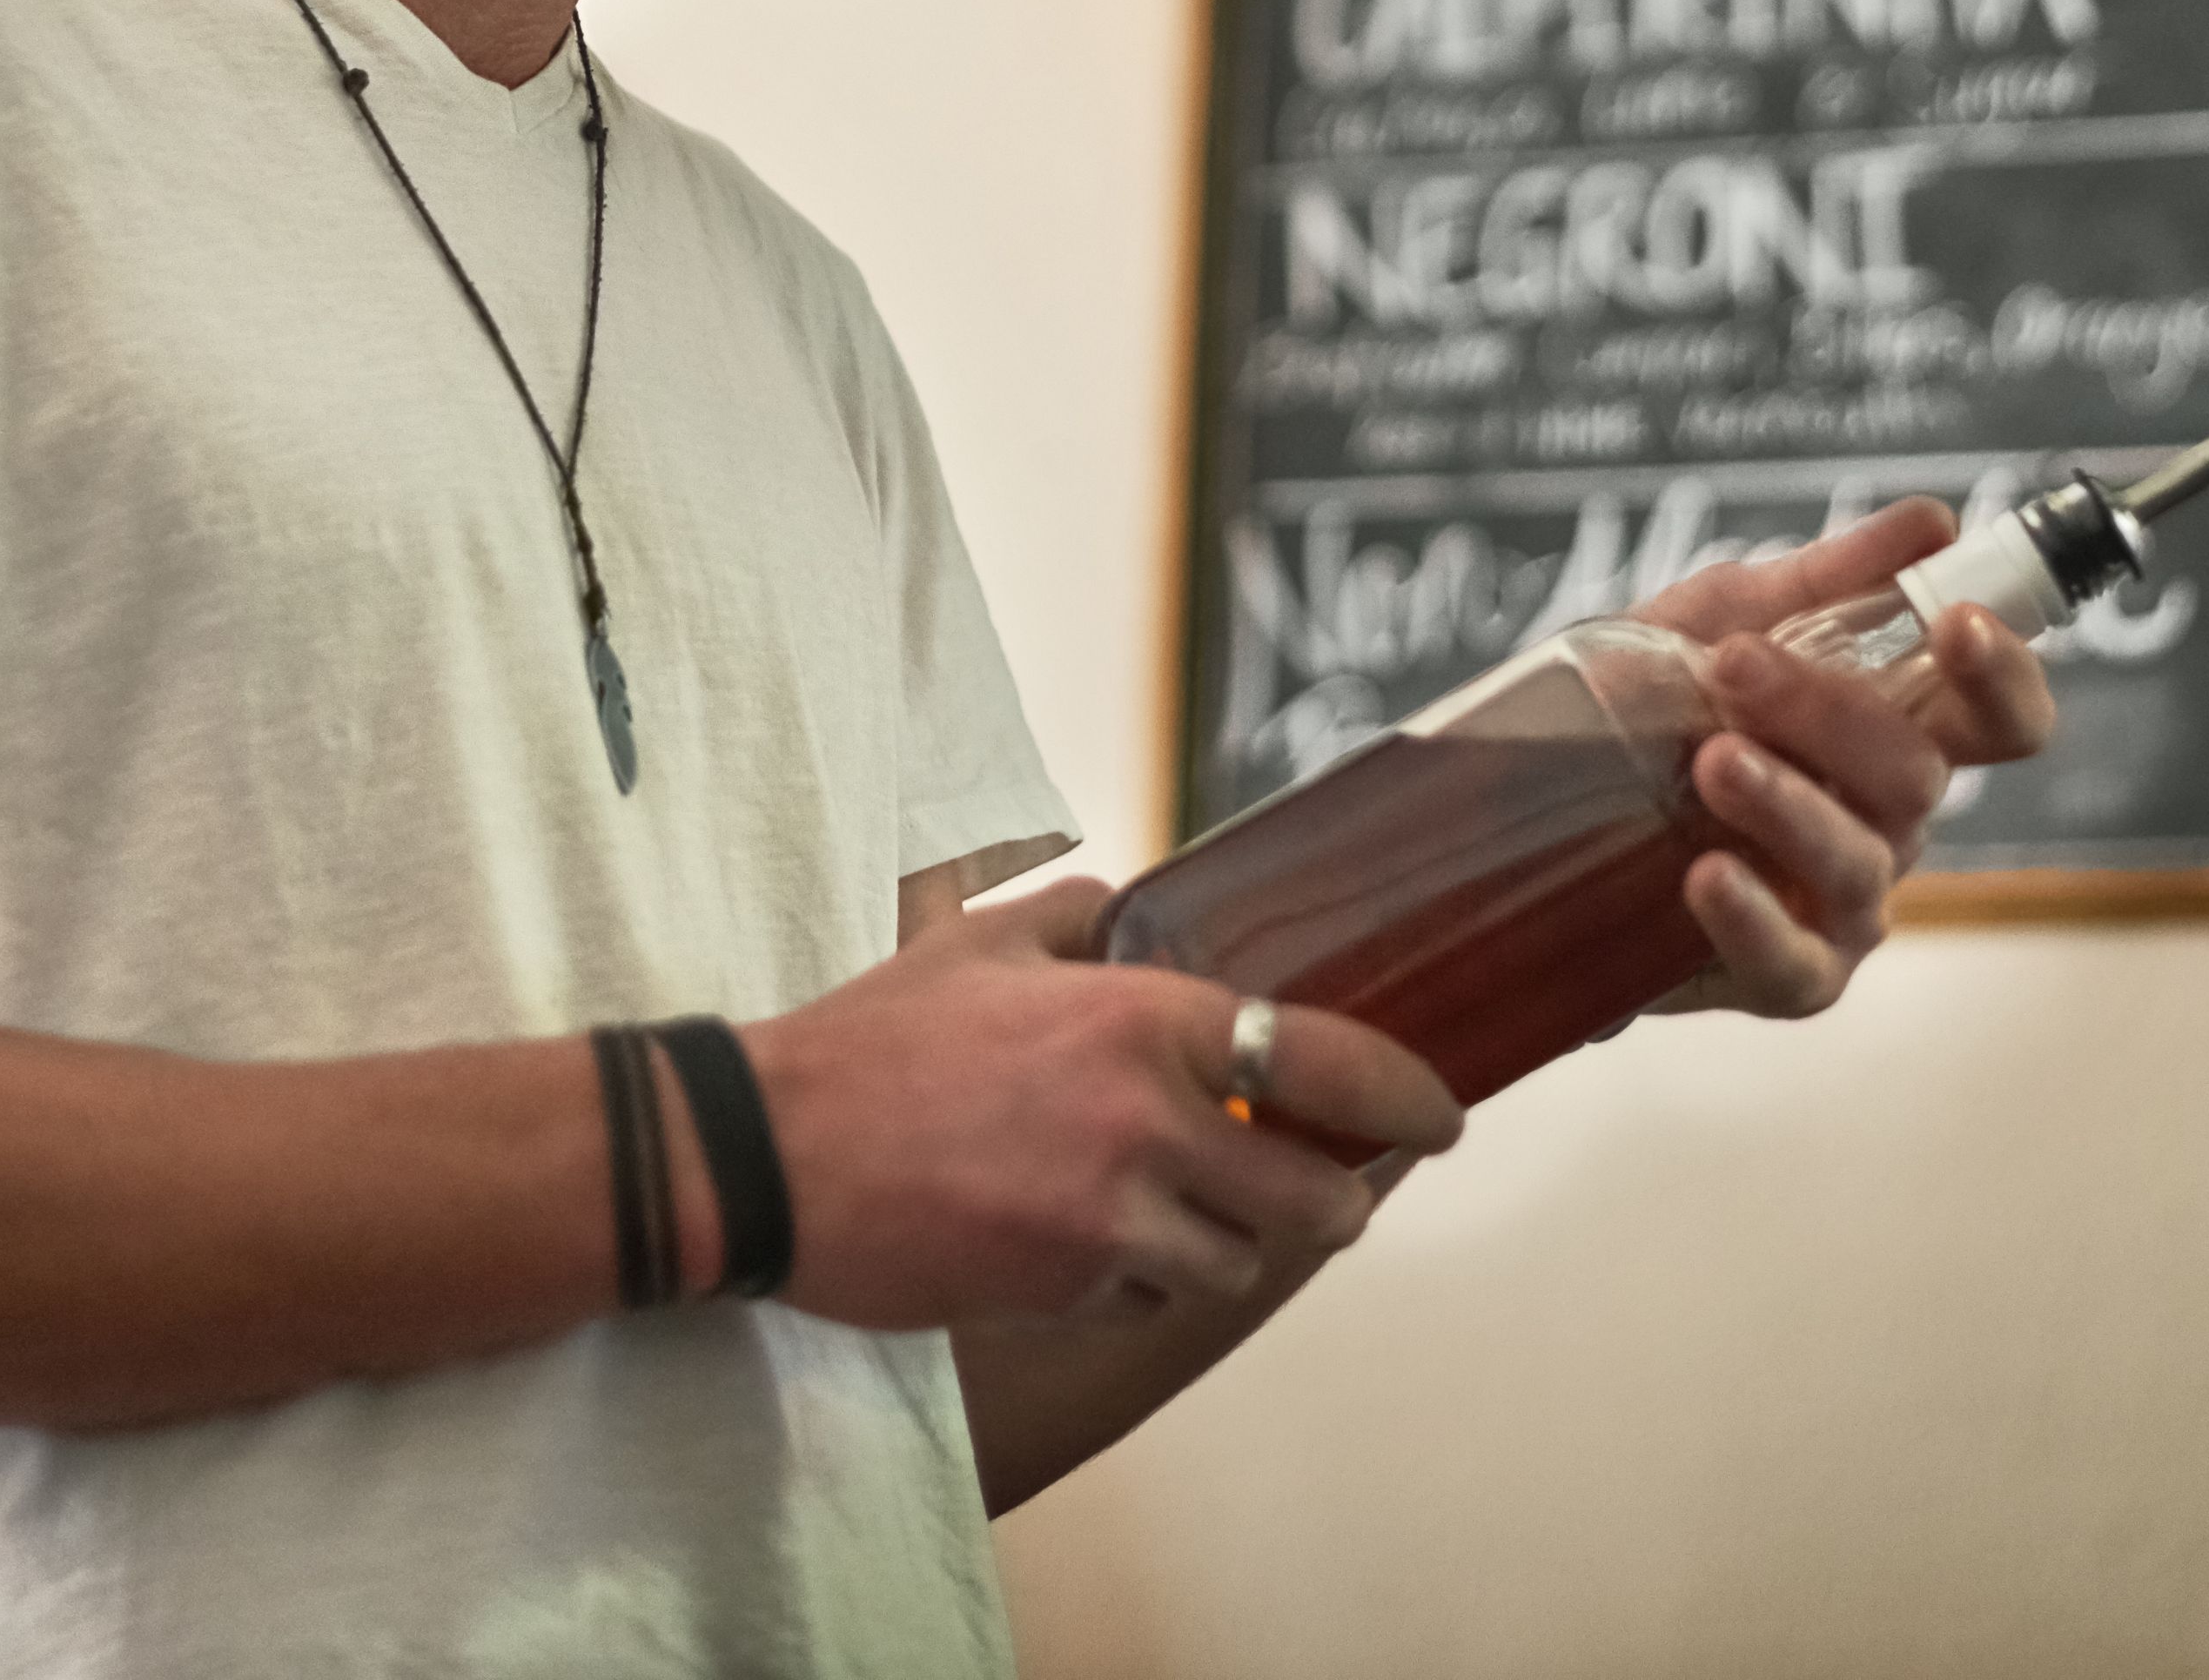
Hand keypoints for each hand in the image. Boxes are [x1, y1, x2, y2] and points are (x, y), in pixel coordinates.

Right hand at [743, 880, 1462, 1331]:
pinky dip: (1142, 1278)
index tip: (1442, 1119)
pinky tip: (1097, 1241)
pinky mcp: (1059, 1292)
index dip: (1406, 1100)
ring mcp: (1106, 1220)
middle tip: (1323, 1190)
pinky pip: (1144, 1297)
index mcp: (1144, 1019)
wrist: (766, 1155)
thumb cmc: (873, 1042)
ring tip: (1187, 1213)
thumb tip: (1130, 911)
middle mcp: (1146, 1122)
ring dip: (1227, 1246)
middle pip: (1314, 1202)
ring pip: (1234, 1263)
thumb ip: (1078, 916)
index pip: (1327, 1063)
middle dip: (1333, 1203)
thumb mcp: (982, 940)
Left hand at [1631, 499, 2058, 1021]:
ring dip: (1786, 804)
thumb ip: (1829, 578)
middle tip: (1733, 665)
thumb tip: (1930, 522)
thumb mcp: (1725, 617)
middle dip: (1829, 711)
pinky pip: (1795, 961)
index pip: (2001, 717)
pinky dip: (1753, 919)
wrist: (1538, 798)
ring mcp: (1843, 902)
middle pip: (1917, 775)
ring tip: (1708, 763)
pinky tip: (1704, 875)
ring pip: (1858, 860)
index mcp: (1895, 729)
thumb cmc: (1657, 701)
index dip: (2004, 675)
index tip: (1956, 619)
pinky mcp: (1785, 975)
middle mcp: (1888, 819)